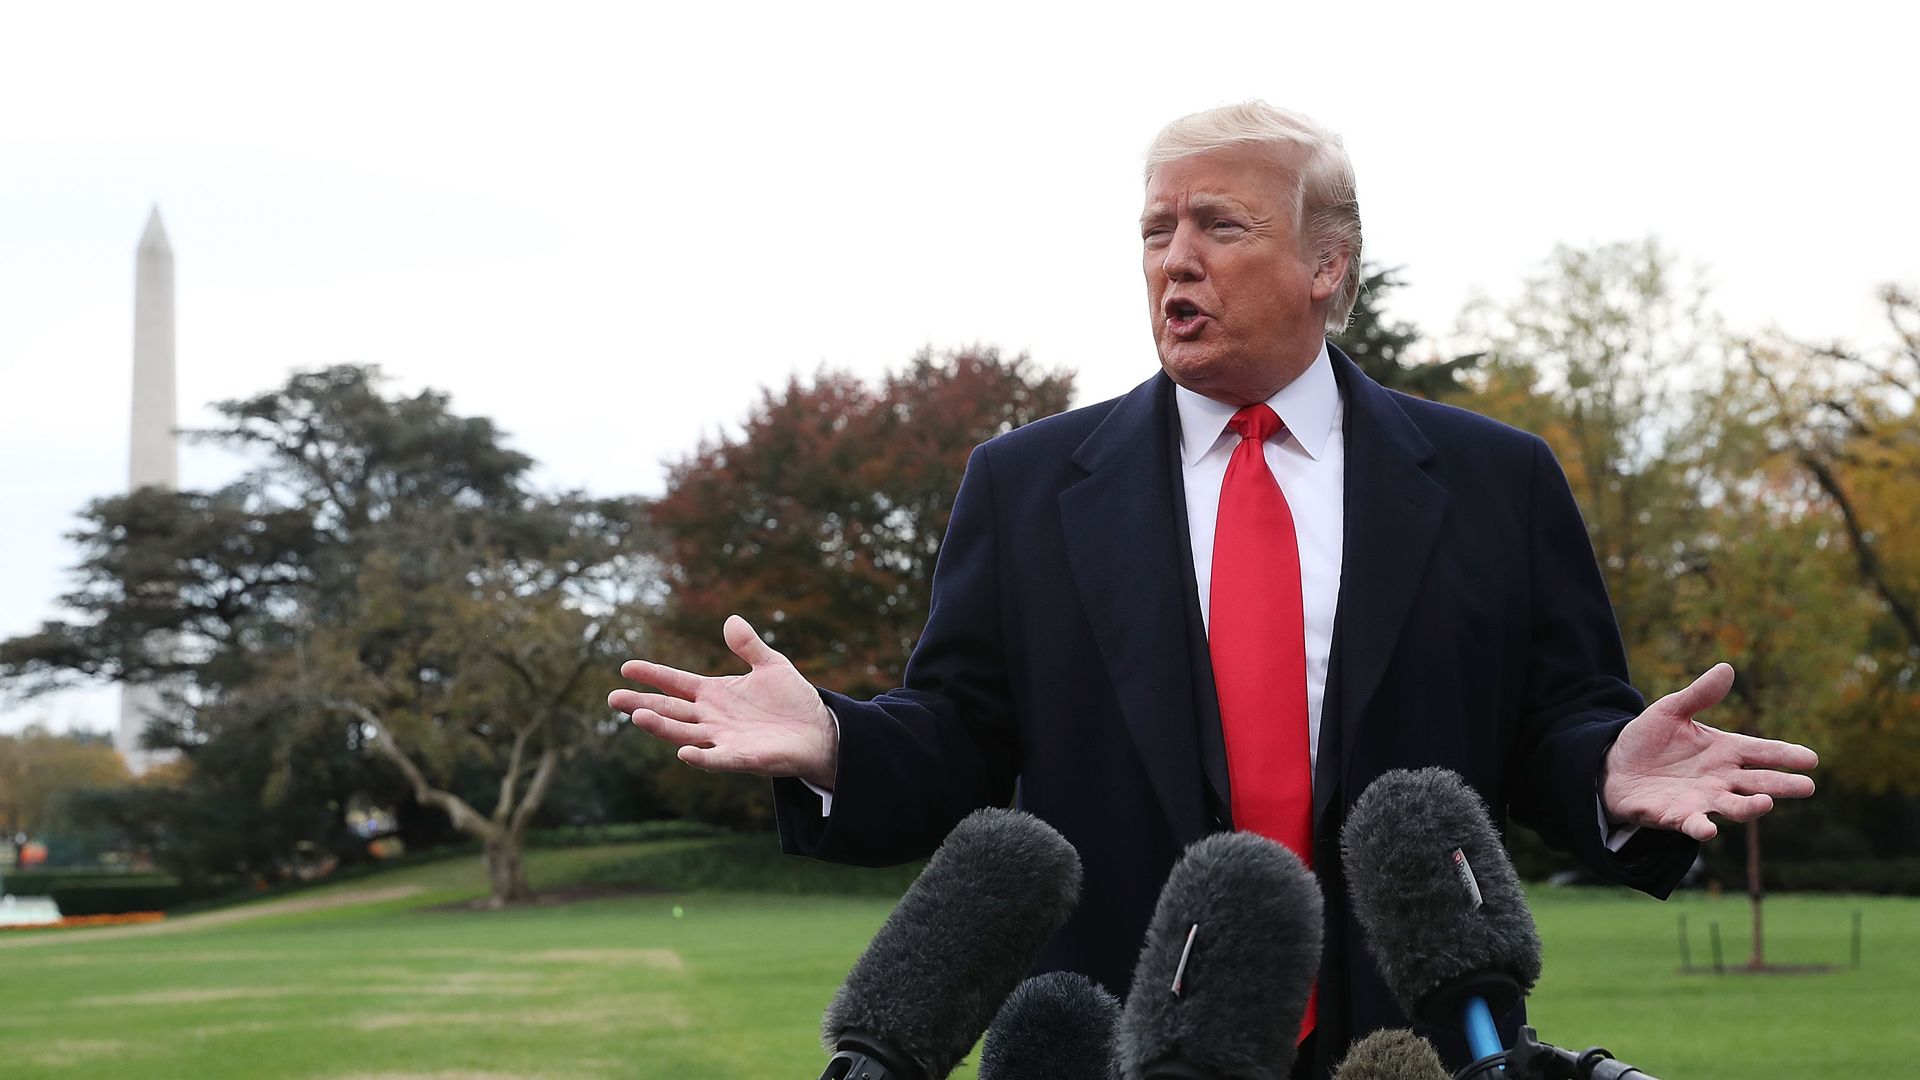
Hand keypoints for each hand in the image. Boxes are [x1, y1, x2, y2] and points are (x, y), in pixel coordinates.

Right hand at [609, 615, 839, 788]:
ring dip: (661, 727)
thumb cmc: (793, 700)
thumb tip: (731, 619)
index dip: (653, 675)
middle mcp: (711, 717)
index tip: (626, 667)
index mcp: (715, 693)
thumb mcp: (772, 665)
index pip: (676, 683)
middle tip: (613, 698)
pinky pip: (715, 758)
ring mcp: (723, 738)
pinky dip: (700, 756)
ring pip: (684, 733)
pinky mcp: (741, 757)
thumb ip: (749, 645)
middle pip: (669, 710)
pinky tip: (683, 752)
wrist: (819, 731)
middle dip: (642, 704)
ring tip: (638, 717)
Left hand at [1601, 663, 1818, 840]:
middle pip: (1758, 782)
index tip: (1811, 759)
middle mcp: (1720, 778)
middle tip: (1807, 786)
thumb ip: (1699, 694)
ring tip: (1766, 802)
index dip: (1786, 755)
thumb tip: (1726, 667)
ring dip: (1750, 807)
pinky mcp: (1677, 816)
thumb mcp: (1671, 711)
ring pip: (1734, 806)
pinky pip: (1693, 824)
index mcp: (1724, 751)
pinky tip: (1708, 830)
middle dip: (1782, 785)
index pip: (1761, 752)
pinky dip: (1701, 828)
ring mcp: (1702, 799)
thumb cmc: (1649, 740)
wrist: (1613, 766)